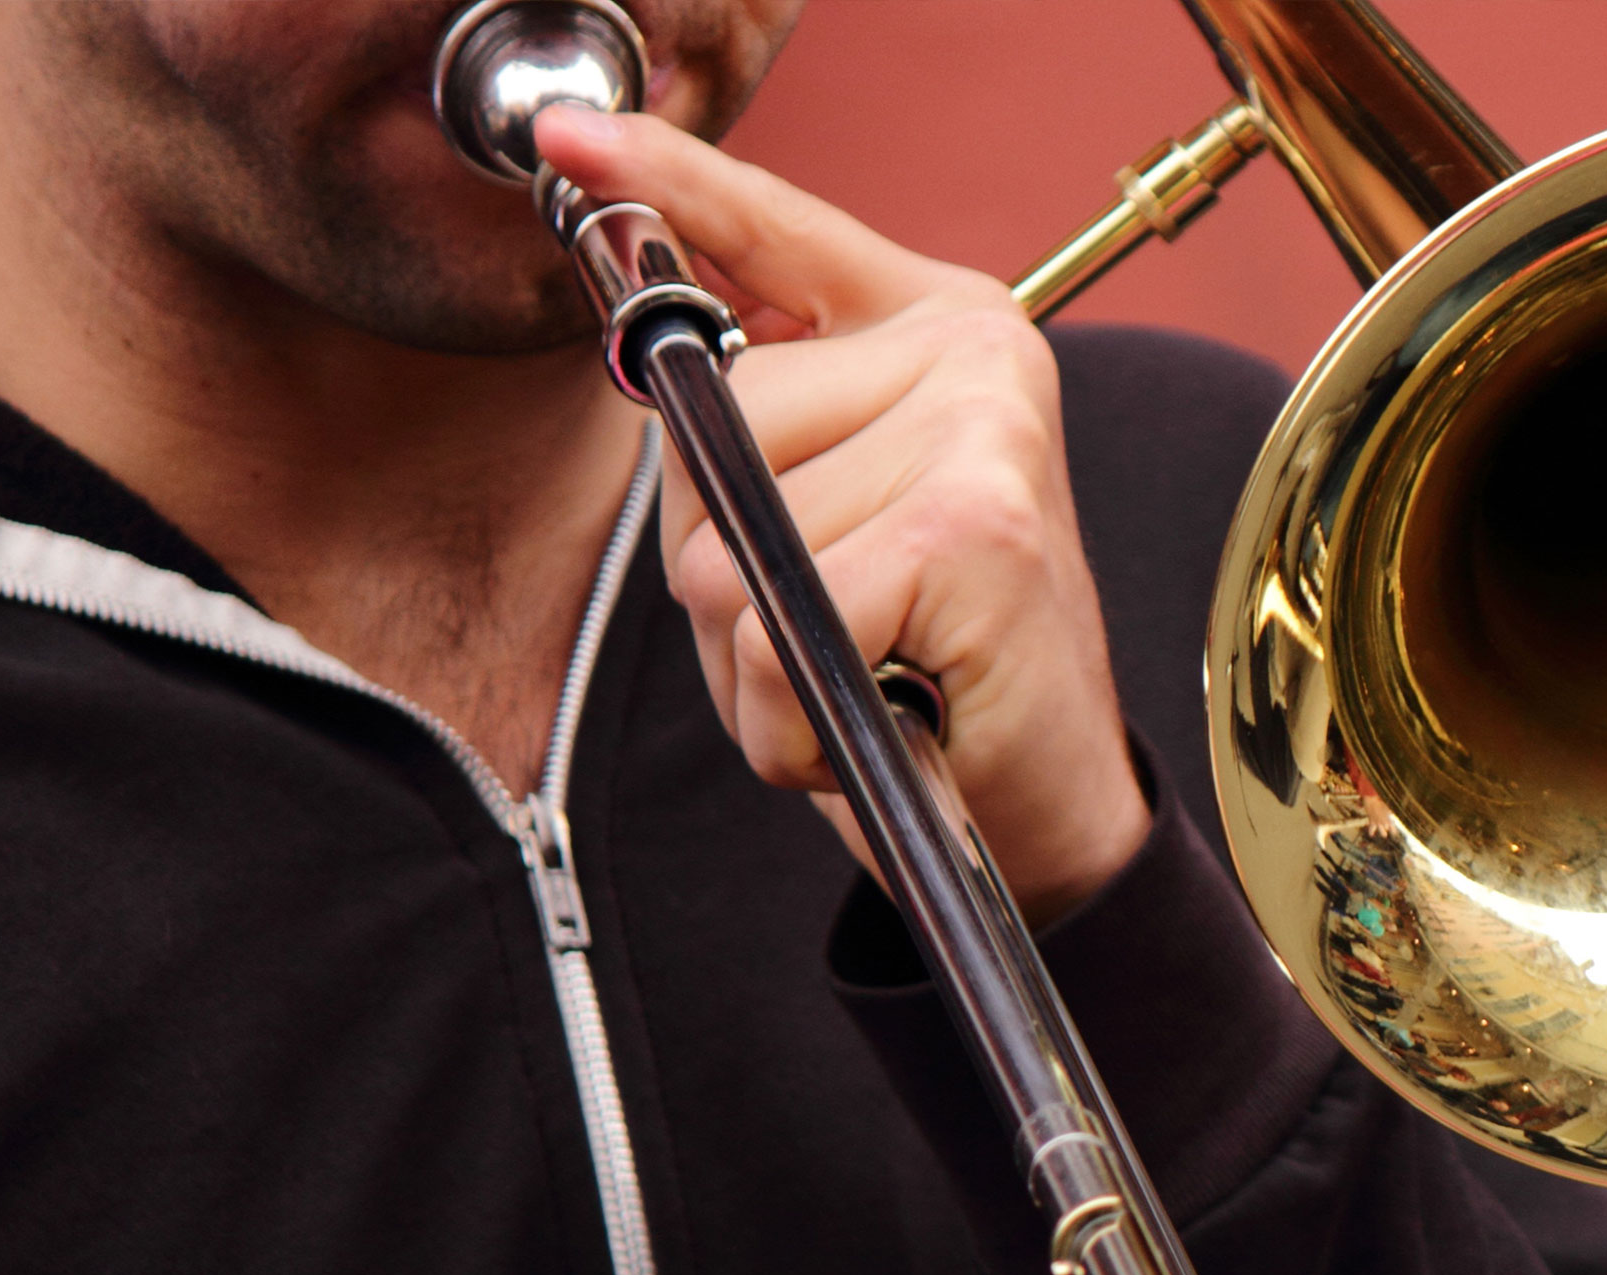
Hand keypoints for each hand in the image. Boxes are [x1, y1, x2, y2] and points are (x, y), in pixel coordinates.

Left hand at [535, 108, 1148, 922]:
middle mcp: (971, 352)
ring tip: (860, 675)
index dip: (669, 180)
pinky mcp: (979, 525)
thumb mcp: (828, 528)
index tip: (566, 136)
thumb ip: (758, 440)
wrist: (1040, 808)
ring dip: (760, 659)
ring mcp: (984, 428)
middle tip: (833, 627)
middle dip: (724, 562)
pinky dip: (794, 710)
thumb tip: (656, 378)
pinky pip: (789, 620)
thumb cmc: (923, 672)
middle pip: (716, 420)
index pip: (776, 231)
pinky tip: (878, 713)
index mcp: (932, 327)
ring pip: (739, 539)